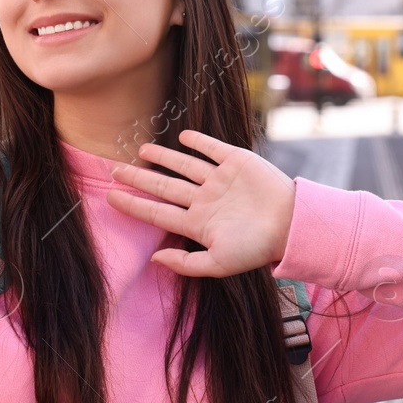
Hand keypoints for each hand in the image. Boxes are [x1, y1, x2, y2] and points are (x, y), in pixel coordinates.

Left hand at [105, 129, 296, 277]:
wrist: (293, 225)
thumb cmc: (256, 249)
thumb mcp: (218, 264)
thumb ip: (186, 264)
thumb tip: (154, 259)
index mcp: (198, 223)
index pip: (157, 211)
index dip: (133, 204)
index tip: (110, 197)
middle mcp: (204, 200)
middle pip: (163, 187)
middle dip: (138, 178)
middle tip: (113, 169)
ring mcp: (219, 180)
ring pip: (183, 166)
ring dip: (162, 158)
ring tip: (140, 150)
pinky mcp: (236, 162)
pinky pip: (211, 149)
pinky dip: (196, 142)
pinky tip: (181, 138)